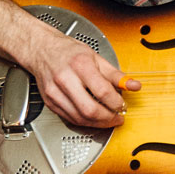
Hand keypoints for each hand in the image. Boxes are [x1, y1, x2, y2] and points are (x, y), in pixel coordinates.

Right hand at [20, 25, 137, 128]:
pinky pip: (70, 118)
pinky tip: (93, 118)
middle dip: (108, 118)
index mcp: (80, 64)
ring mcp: (55, 92)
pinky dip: (84, 122)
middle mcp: (65, 79)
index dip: (116, 103)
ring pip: (79, 118)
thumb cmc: (68, 51)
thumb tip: (133, 86)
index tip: (123, 105)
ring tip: (108, 119)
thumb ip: (116, 74)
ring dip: (97, 123)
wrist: (41, 50)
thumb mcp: (96, 57)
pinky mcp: (50, 102)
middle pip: (90, 109)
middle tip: (118, 117)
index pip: (102, 91)